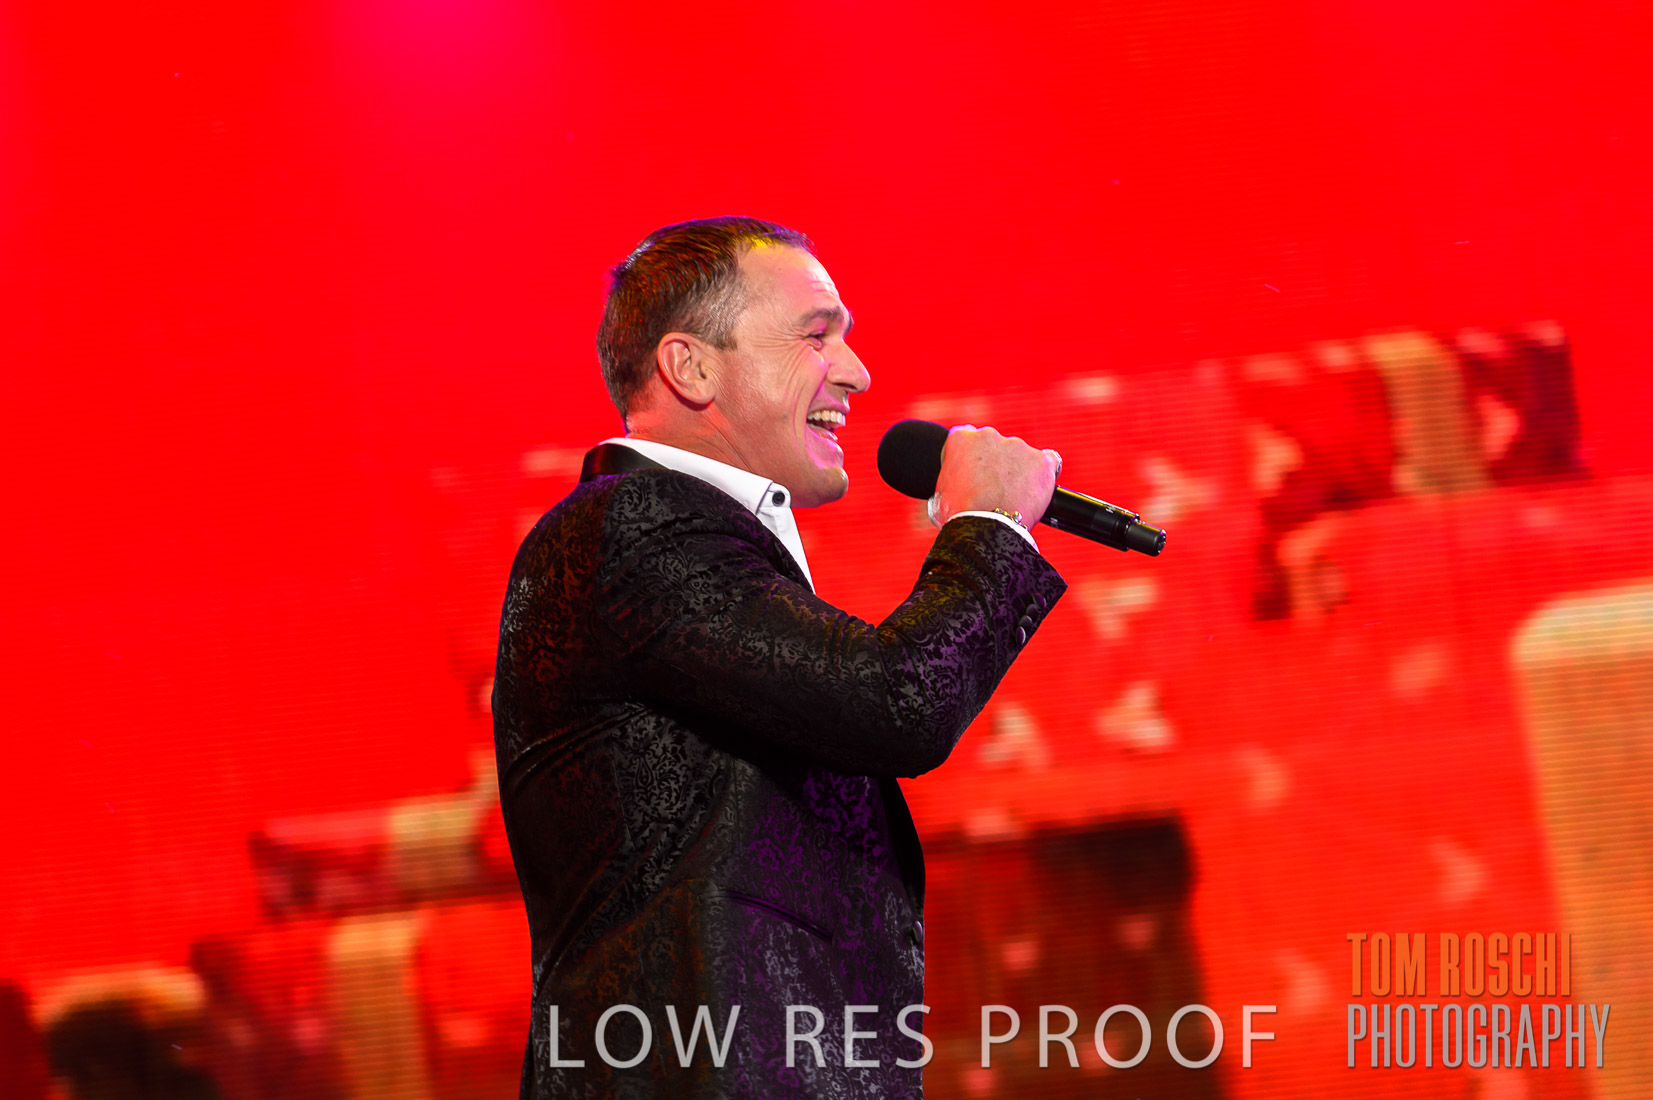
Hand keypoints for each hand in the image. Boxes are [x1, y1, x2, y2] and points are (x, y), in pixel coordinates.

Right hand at [930, 425, 1060, 529]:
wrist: (982, 530)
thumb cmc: (956, 517)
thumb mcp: (940, 493)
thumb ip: (951, 479)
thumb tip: (957, 487)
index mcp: (961, 439)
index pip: (968, 436)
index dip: (974, 457)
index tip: (977, 473)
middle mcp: (989, 435)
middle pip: (998, 446)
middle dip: (998, 465)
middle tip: (996, 491)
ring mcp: (1018, 446)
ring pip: (1022, 456)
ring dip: (1021, 472)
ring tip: (1016, 499)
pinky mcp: (1041, 461)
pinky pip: (1049, 463)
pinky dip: (1044, 476)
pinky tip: (1037, 492)